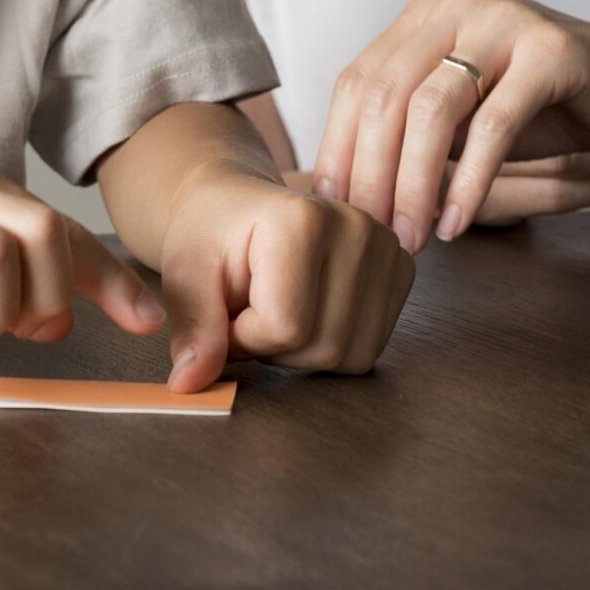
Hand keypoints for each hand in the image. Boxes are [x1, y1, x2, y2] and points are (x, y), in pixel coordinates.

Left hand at [158, 166, 414, 391]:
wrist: (239, 205)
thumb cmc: (211, 236)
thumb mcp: (187, 275)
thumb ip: (194, 328)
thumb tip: (187, 384)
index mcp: (303, 218)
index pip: (285, 327)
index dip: (243, 337)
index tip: (224, 309)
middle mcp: (357, 227)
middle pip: (323, 346)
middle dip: (272, 347)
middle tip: (248, 311)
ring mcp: (388, 248)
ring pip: (350, 355)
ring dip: (302, 351)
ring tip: (276, 309)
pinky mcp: (402, 271)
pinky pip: (367, 350)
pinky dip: (331, 347)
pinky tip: (307, 312)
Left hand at [312, 0, 589, 252]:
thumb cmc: (550, 108)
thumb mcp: (465, 116)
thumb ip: (410, 131)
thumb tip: (339, 184)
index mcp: (427, 13)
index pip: (358, 81)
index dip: (340, 148)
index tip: (337, 209)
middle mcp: (458, 3)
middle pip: (386, 95)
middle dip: (372, 174)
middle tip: (374, 233)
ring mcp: (504, 18)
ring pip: (431, 109)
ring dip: (413, 183)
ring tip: (412, 236)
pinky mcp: (551, 50)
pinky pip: (492, 124)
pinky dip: (469, 182)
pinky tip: (458, 223)